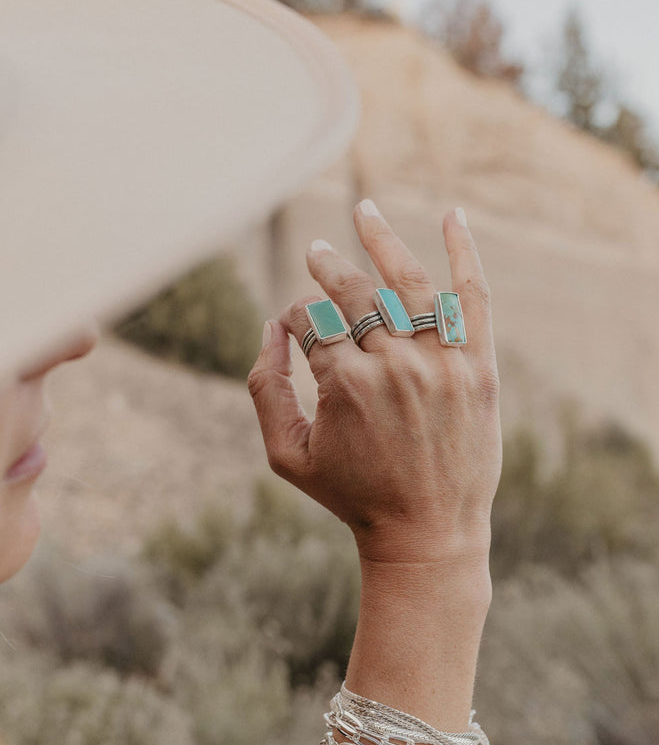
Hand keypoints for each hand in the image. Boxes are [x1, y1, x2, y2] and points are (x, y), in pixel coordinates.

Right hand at [248, 201, 500, 567]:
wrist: (427, 533)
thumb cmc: (351, 494)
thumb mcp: (286, 453)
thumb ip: (264, 387)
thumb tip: (270, 327)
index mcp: (344, 384)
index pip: (311, 320)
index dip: (295, 316)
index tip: (295, 324)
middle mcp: (394, 366)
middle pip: (354, 293)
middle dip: (328, 266)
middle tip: (317, 252)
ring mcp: (441, 364)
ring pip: (409, 283)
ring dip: (382, 241)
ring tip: (365, 211)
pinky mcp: (478, 369)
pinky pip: (473, 298)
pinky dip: (465, 253)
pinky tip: (455, 215)